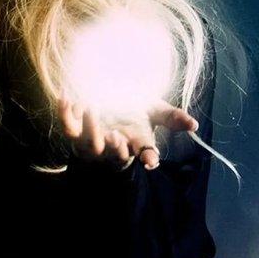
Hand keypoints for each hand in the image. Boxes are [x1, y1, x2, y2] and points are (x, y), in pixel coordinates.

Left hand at [57, 99, 198, 170]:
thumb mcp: (155, 110)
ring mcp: (93, 139)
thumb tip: (193, 125)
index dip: (149, 158)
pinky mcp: (74, 129)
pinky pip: (67, 125)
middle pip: (114, 153)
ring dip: (91, 129)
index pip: (146, 154)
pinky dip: (65, 112)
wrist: (107, 99)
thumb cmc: (134, 110)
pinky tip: (65, 96)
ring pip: (90, 142)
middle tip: (115, 134)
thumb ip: (172, 117)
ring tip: (92, 109)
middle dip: (113, 146)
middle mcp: (115, 145)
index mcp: (137, 142)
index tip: (151, 162)